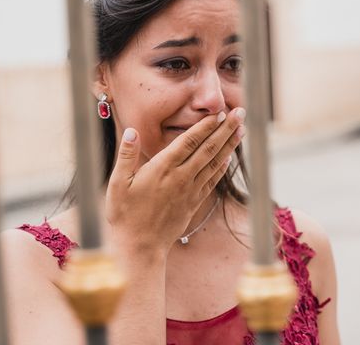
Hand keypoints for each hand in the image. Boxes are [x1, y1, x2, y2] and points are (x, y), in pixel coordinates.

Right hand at [105, 108, 245, 254]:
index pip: (189, 141)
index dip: (206, 126)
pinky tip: (229, 157)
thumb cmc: (124, 214)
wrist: (140, 247)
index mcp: (162, 168)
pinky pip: (212, 181)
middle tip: (240, 113)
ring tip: (242, 129)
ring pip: (214, 163)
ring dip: (229, 145)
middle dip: (226, 129)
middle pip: (208, 148)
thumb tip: (132, 131)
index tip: (220, 112)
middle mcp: (181, 177)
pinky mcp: (194, 202)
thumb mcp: (117, 183)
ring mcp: (190, 191)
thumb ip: (126, 156)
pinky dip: (222, 167)